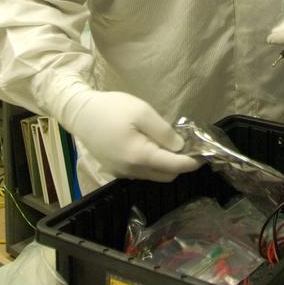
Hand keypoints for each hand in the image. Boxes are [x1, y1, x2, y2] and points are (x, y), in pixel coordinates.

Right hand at [64, 91, 201, 181]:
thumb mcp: (142, 112)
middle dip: (180, 164)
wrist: (79, 113)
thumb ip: (164, 132)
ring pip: (154, 175)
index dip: (192, 162)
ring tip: (168, 143)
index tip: (204, 154)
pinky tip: (150, 145)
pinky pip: (141, 172)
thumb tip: (180, 147)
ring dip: (165, 164)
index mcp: (140, 157)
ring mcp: (122, 173)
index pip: (174, 166)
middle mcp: (132, 171)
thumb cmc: (112, 109)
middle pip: (166, 175)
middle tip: (186, 145)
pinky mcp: (115, 170)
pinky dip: (151, 163)